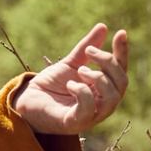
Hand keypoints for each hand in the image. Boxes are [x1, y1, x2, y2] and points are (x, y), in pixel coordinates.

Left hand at [13, 23, 129, 135]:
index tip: (120, 32)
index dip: (123, 53)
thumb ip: (87, 48)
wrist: (27, 100)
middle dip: (109, 63)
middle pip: (121, 84)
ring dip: (98, 78)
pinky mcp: (75, 123)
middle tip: (89, 52)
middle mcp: (102, 104)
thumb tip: (103, 26)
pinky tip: (70, 85)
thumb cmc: (51, 85)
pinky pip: (88, 109)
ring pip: (112, 98)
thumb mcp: (71, 63)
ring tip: (80, 70)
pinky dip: (82, 92)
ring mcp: (91, 116)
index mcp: (103, 90)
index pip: (121, 71)